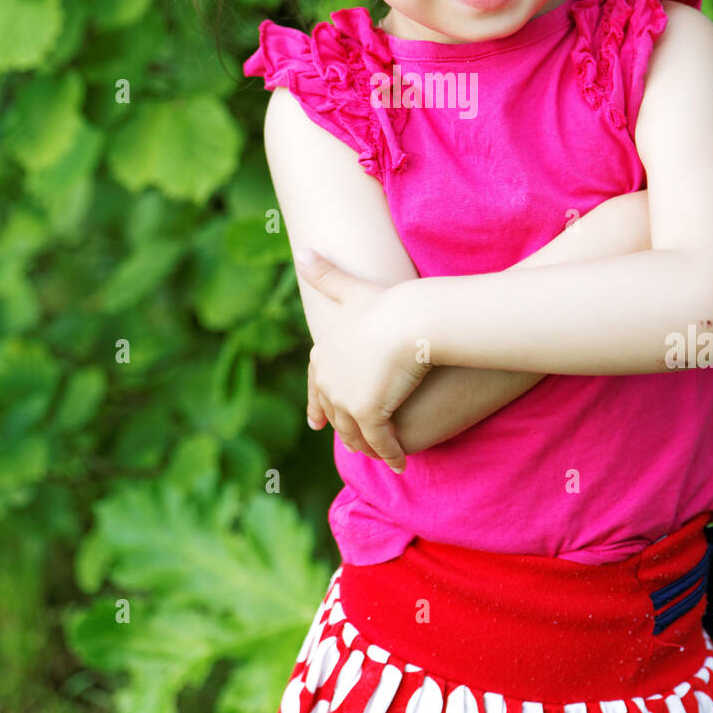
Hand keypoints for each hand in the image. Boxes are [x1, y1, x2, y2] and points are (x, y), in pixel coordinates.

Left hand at [295, 250, 431, 472]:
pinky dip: (389, 453)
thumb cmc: (388, 303)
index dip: (318, 404)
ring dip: (367, 445)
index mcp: (322, 355)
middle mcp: (327, 380)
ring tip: (381, 454)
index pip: (316, 386)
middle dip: (345, 428)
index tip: (318, 421)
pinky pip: (379, 442)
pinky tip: (400, 461)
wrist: (410, 319)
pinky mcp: (367, 413)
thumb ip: (325, 275)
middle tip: (356, 444)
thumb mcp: (351, 289)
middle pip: (335, 412)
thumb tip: (302, 251)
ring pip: (355, 431)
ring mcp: (345, 399)